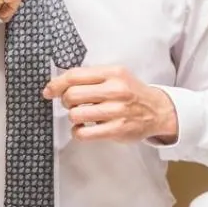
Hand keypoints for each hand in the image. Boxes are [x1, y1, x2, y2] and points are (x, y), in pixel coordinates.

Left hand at [43, 66, 178, 142]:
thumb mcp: (116, 76)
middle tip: (72, 104)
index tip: (49, 91)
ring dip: (73, 117)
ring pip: (76, 115)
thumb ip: (92, 78)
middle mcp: (116, 90)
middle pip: (72, 95)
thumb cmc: (132, 93)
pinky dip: (78, 132)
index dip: (57, 84)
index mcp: (113, 73)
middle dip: (66, 101)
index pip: (75, 75)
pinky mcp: (117, 129)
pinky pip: (83, 133)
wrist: (157, 110)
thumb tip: (58, 85)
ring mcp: (117, 111)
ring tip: (82, 116)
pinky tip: (84, 129)